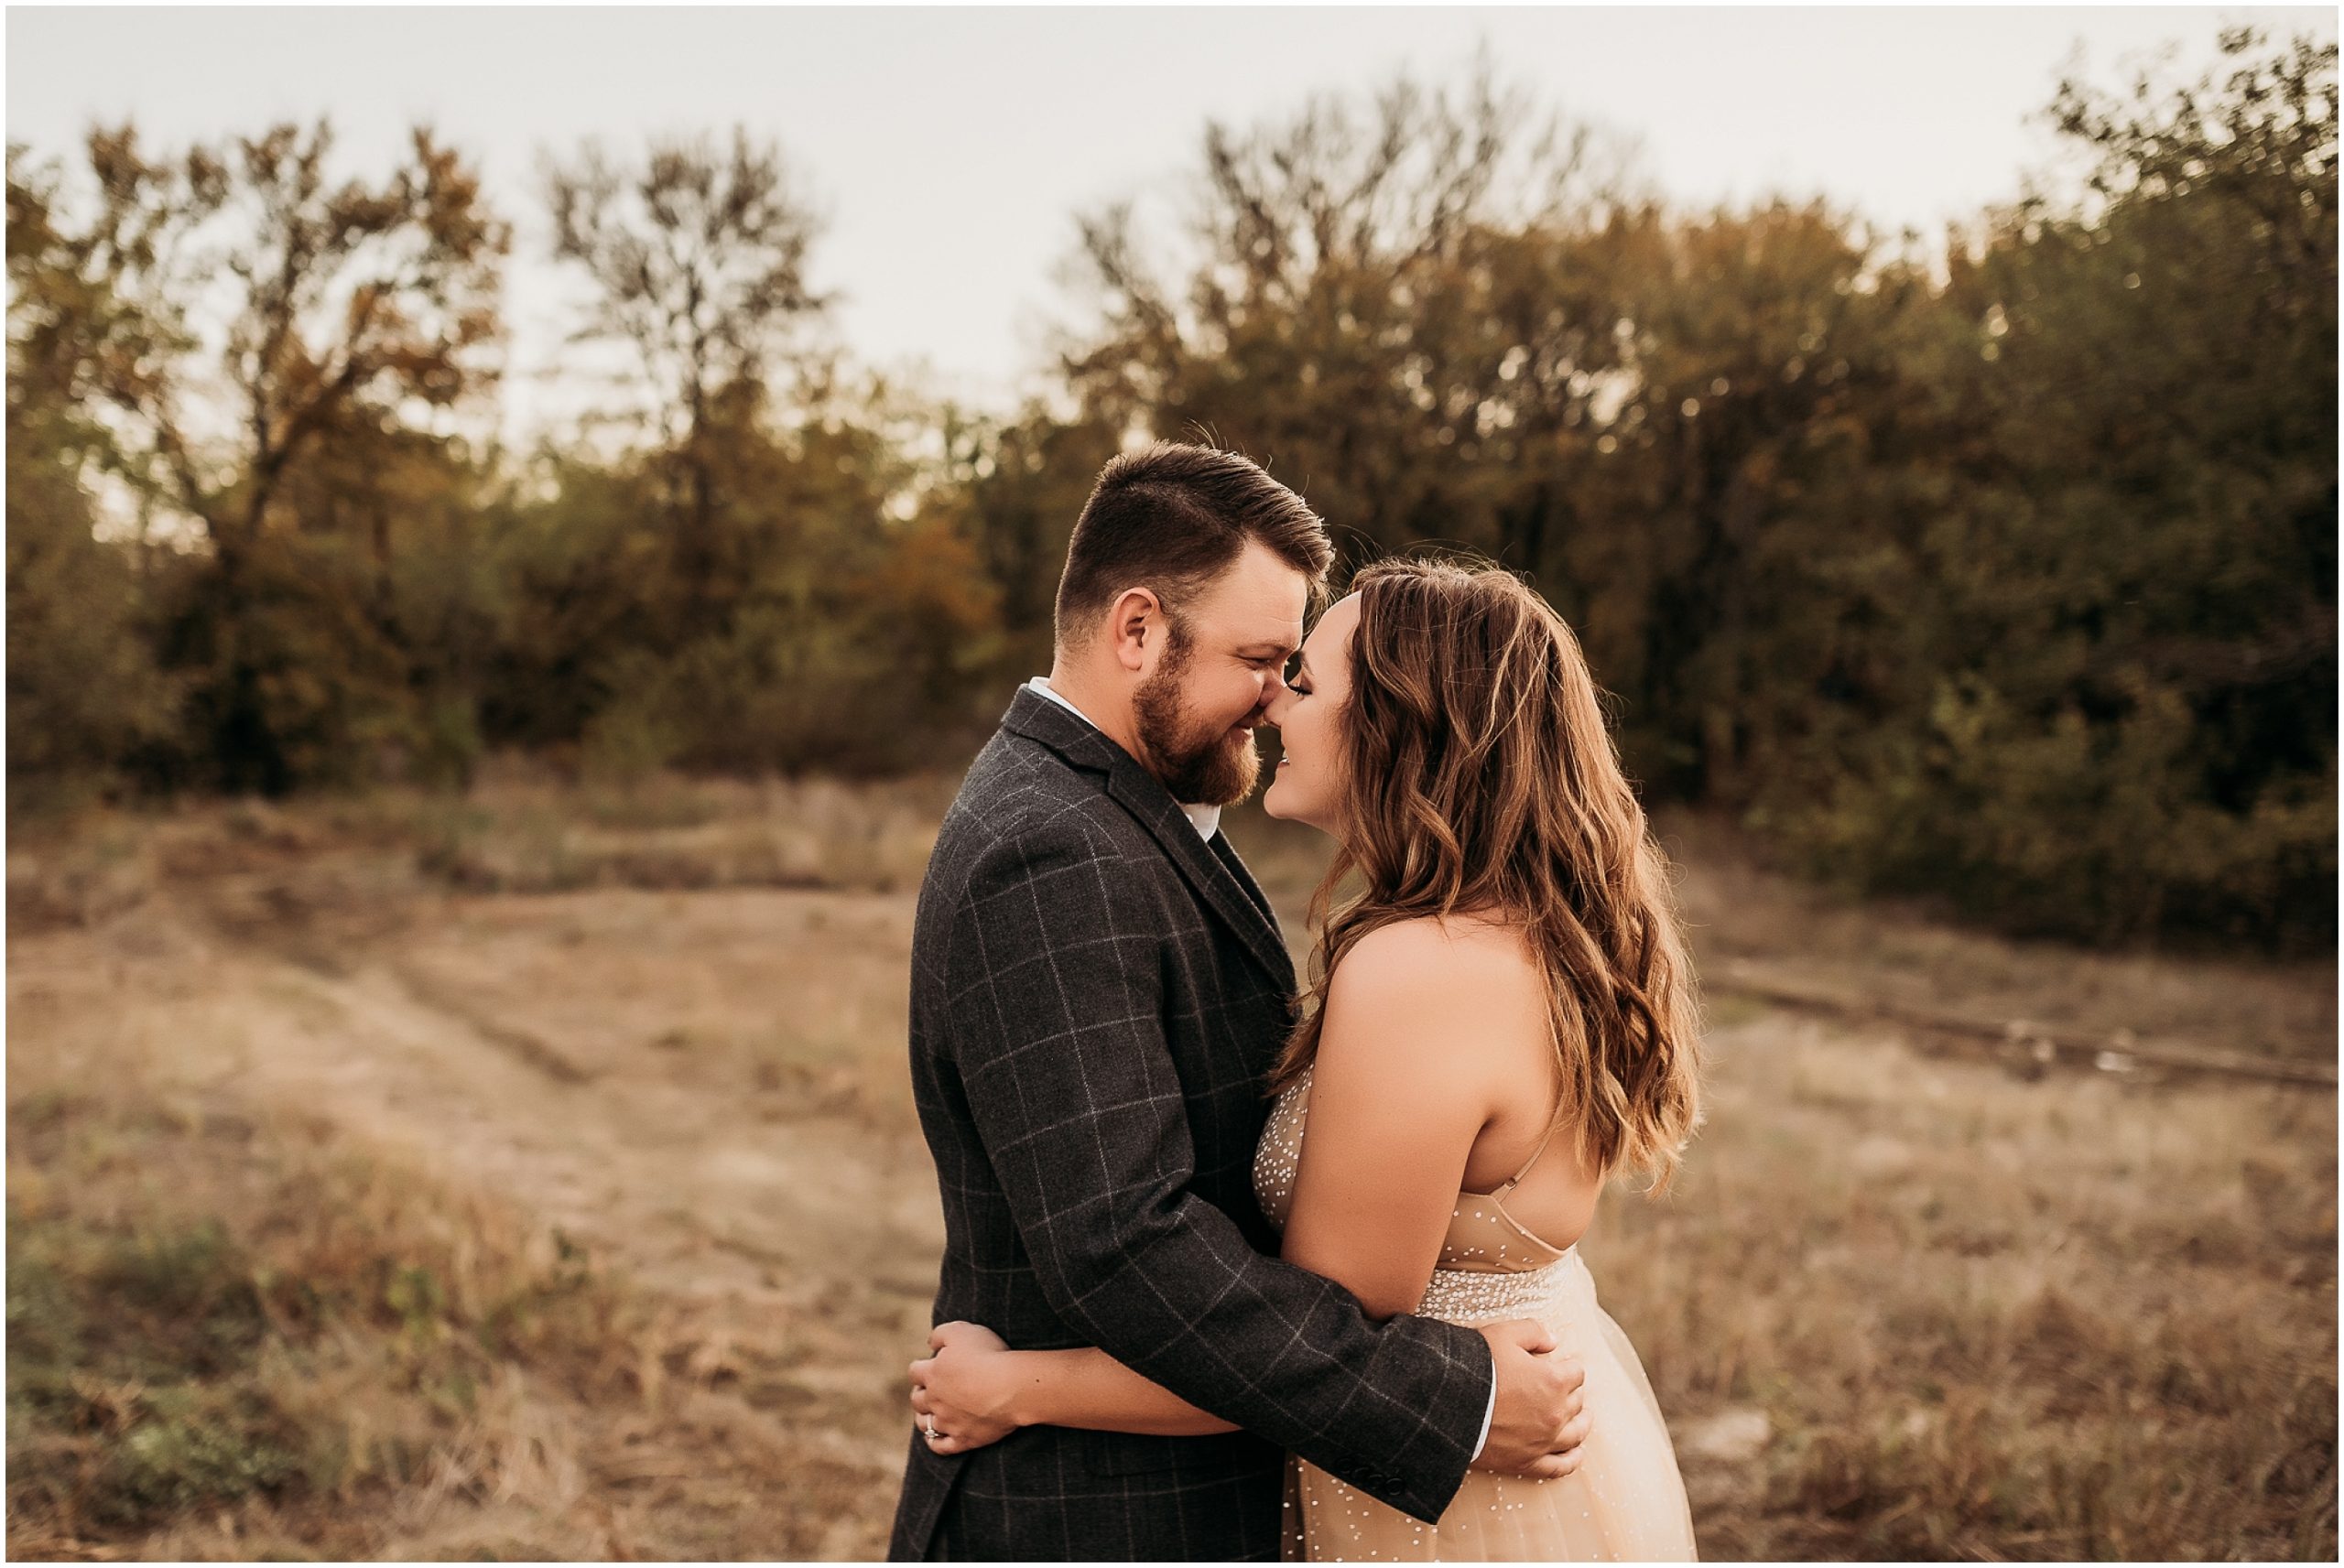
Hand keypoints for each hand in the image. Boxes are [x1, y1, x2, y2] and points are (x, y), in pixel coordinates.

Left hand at [908, 1320, 1018, 1454]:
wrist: (1012, 1387)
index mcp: (932, 1374)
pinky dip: (935, 1443)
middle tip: (930, 1389)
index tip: (930, 1366)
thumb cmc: (988, 1355)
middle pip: (916, 1400)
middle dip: (920, 1393)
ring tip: (930, 1413)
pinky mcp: (963, 1439)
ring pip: (925, 1424)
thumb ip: (940, 1334)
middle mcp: (935, 1400)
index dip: (920, 1368)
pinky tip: (935, 1439)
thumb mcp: (961, 1331)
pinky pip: (941, 1446)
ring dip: (924, 1418)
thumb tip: (931, 1343)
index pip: (914, 1371)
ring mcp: (948, 1422)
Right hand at [1471, 1318, 1591, 1478]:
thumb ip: (1534, 1332)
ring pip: (1576, 1434)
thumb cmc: (1476, 1365)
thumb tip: (1554, 1340)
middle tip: (1563, 1387)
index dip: (1567, 1366)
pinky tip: (1576, 1453)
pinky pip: (1560, 1466)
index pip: (1576, 1372)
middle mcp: (1555, 1413)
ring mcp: (1543, 1441)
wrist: (1447, 1403)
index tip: (1559, 1364)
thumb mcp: (1504, 1334)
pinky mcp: (1527, 1462)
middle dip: (1572, 1392)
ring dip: (1582, 1424)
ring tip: (1583, 1418)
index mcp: (1554, 1381)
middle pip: (1577, 1401)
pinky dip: (1572, 1460)